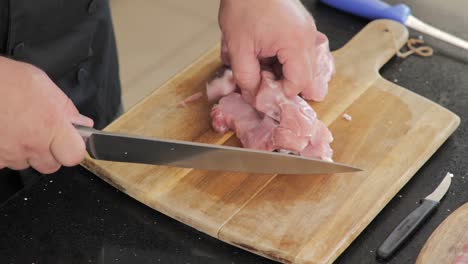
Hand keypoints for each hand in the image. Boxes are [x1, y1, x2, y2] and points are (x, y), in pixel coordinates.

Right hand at [0, 57, 92, 173]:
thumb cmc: (4, 80)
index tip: (70, 142)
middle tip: (41, 134)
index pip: (75, 155)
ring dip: (26, 152)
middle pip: (51, 165)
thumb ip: (65, 108)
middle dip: (50, 153)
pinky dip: (6, 153)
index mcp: (51, 125)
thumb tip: (81, 123)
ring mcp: (11, 154)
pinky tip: (4, 135)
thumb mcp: (42, 84)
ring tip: (17, 130)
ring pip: (27, 164)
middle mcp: (32, 144)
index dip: (74, 149)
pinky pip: (5, 163)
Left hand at [219, 0, 317, 97]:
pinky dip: (284, 59)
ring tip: (260, 64)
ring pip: (302, 65)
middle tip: (260, 80)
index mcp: (296, 43)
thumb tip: (253, 95)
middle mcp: (308, 38)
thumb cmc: (244, 4)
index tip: (261, 93)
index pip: (298, 83)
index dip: (280, 94)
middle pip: (305, 77)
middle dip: (282, 83)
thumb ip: (246, 76)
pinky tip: (266, 54)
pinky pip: (299, 52)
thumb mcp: (238, 46)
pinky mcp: (302, 27)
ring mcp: (308, 31)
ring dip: (281, 71)